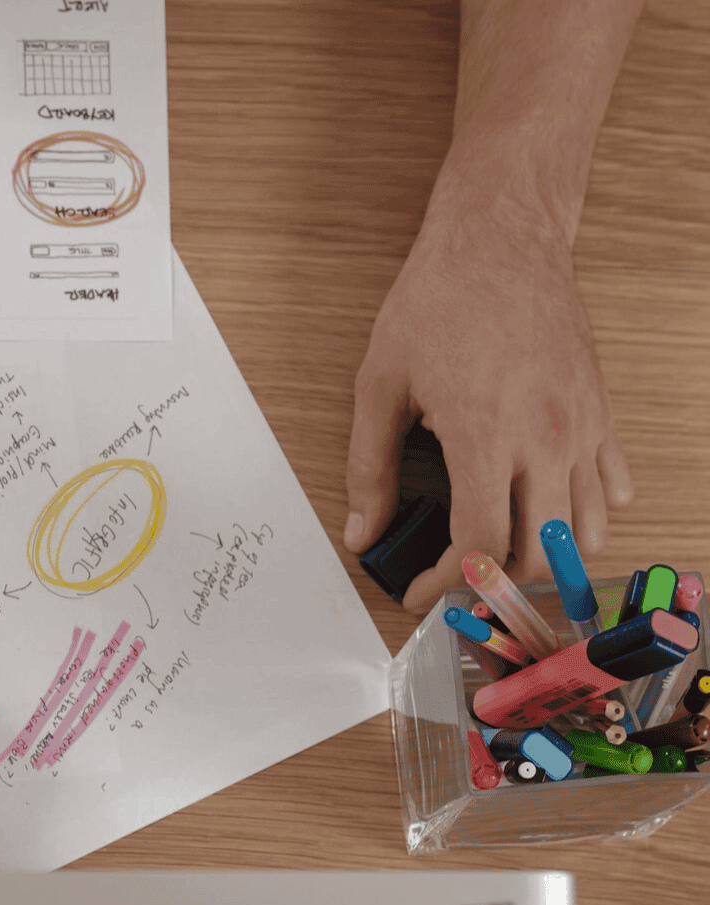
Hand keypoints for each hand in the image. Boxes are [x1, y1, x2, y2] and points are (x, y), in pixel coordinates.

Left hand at [345, 197, 632, 612]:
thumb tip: (362, 531)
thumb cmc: (438, 302)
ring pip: (586, 530)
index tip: (419, 593)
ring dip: (547, 558)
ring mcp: (582, 427)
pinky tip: (548, 510)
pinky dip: (587, 514)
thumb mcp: (380, 385)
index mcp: (487, 436)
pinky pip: (613, 486)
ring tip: (502, 555)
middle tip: (455, 580)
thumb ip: (370, 468)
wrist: (501, 241)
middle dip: (494, 583)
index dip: (448, 584)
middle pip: (538, 554)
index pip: (481, 546)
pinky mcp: (602, 412)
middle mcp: (546, 439)